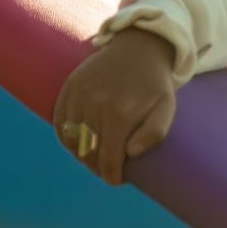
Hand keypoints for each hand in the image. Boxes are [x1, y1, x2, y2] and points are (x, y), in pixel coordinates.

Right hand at [51, 29, 177, 186]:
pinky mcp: (70, 87)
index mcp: (121, 113)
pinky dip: (66, 138)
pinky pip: (60, 122)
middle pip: (88, 152)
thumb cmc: (155, 82)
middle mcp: (96, 105)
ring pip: (71, 140)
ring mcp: (80, 95)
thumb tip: (130, 153)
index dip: (111, 175)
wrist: (139, 47)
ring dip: (81, 155)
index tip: (116, 180)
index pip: (108, 158)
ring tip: (95, 158)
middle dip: (97, 168)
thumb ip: (155, 132)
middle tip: (108, 171)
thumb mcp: (166, 106)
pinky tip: (79, 143)